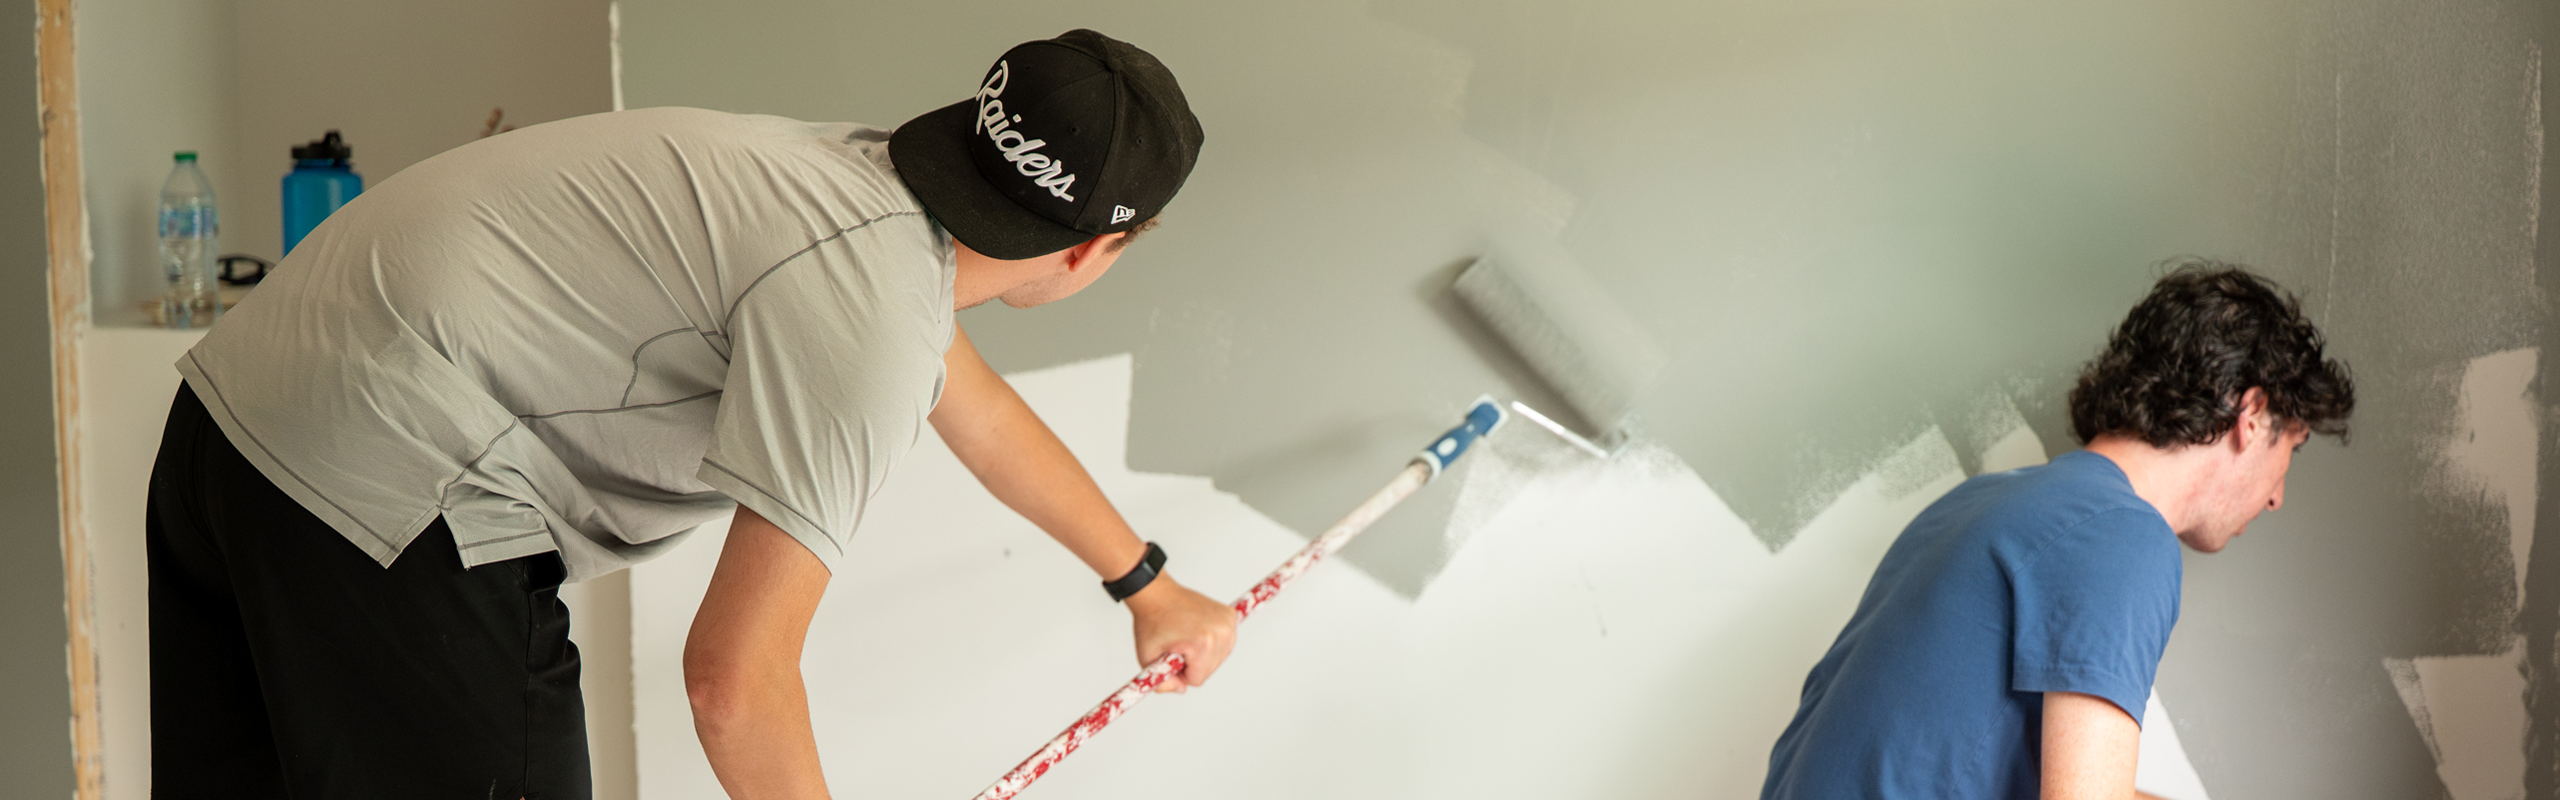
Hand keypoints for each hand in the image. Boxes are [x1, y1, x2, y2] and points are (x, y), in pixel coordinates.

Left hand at [1124, 574, 1237, 692]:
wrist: (1157, 594)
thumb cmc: (1151, 622)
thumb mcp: (1147, 658)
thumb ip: (1162, 683)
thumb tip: (1181, 689)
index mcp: (1203, 643)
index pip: (1197, 679)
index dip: (1180, 671)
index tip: (1171, 655)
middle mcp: (1221, 632)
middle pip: (1210, 670)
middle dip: (1192, 663)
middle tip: (1177, 644)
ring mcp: (1228, 623)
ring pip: (1218, 658)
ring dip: (1202, 654)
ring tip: (1186, 636)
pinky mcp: (1231, 616)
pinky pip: (1224, 643)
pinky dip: (1211, 642)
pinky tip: (1197, 631)